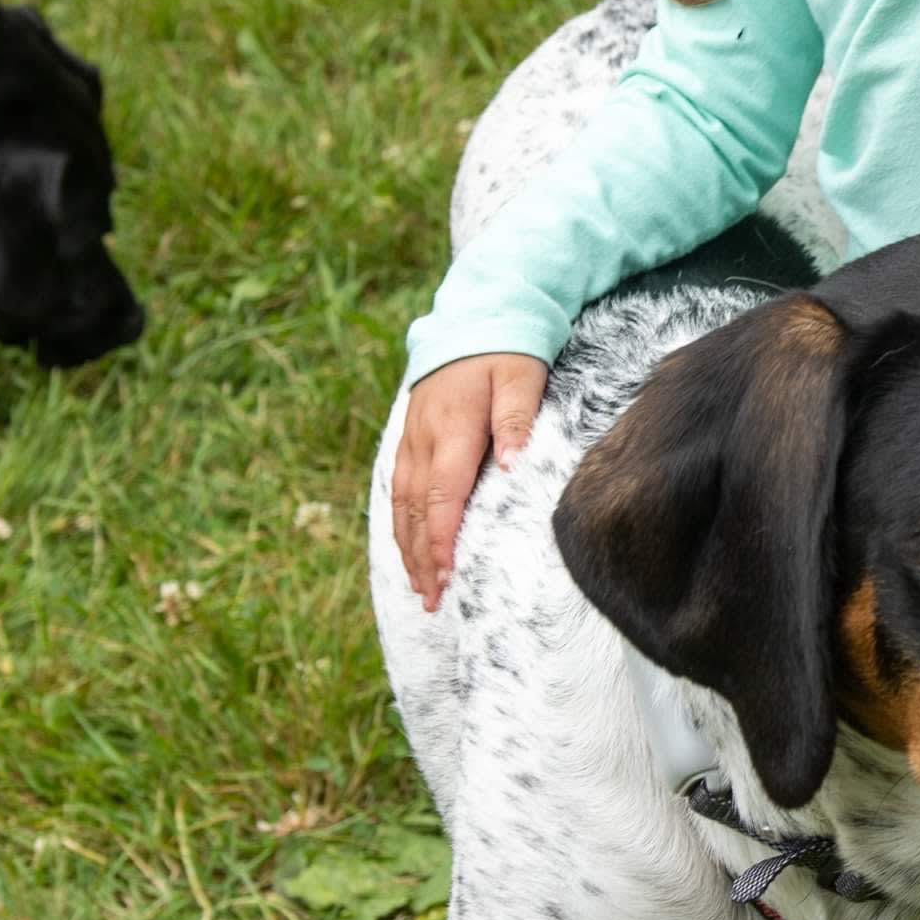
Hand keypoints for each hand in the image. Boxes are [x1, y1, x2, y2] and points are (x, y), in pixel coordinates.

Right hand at [393, 351, 548, 607]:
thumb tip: (513, 467)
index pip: (443, 496)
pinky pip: (398, 490)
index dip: (442, 540)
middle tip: (431, 601)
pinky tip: (408, 549)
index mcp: (452, 429)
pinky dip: (402, 524)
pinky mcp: (409, 439)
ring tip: (419, 588)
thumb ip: (517, 421)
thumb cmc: (505, 351)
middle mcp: (424, 439)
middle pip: (417, 510)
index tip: (446, 576)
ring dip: (408, 548)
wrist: (472, 319)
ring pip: (402, 504)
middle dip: (422, 558)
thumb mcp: (521, 377)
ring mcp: (411, 440)